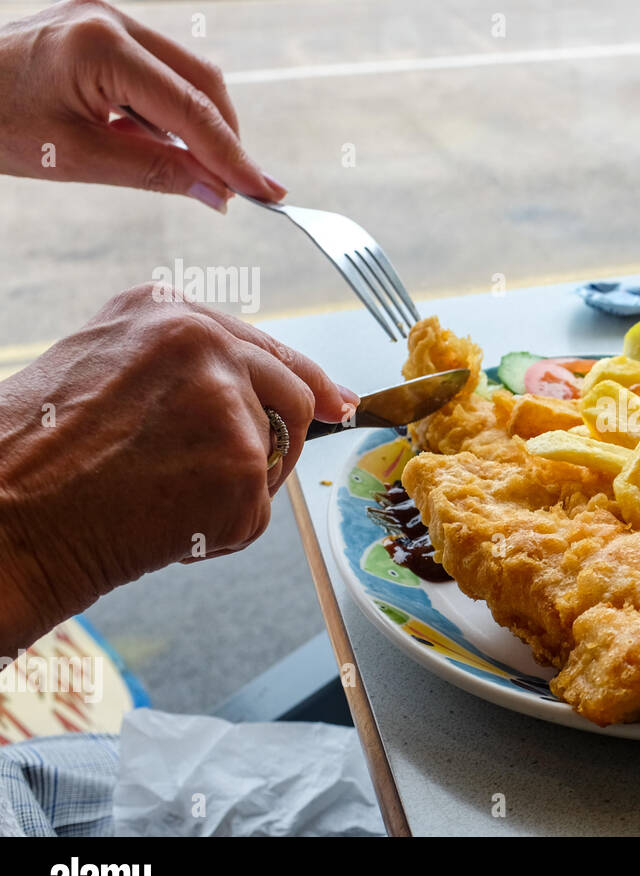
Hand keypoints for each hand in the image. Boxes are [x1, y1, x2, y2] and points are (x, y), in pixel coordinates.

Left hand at [0, 0, 283, 210]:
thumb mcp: (77, 159)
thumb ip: (157, 173)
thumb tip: (219, 194)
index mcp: (101, 45)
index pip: (190, 109)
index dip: (233, 156)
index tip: (266, 192)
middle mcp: (112, 19)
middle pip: (202, 81)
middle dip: (227, 138)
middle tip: (245, 190)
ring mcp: (108, 19)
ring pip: (187, 76)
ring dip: (202, 127)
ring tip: (202, 176)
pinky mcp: (103, 30)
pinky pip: (160, 72)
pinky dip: (173, 114)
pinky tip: (168, 148)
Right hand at [0, 284, 356, 654]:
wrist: (4, 514)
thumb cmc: (36, 449)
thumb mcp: (103, 363)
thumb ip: (183, 366)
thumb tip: (265, 389)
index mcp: (170, 311)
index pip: (268, 348)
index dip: (309, 382)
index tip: (339, 403)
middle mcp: (209, 344)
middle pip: (294, 398)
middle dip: (275, 443)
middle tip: (225, 479)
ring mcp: (232, 406)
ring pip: (274, 461)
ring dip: (231, 491)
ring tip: (154, 496)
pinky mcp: (243, 468)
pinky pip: (255, 514)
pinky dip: (217, 533)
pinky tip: (159, 523)